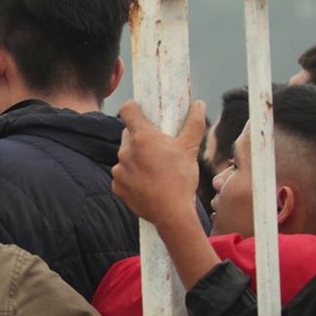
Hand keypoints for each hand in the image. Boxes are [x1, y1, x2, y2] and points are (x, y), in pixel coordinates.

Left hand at [112, 101, 207, 229]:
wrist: (171, 213)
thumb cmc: (181, 178)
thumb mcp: (190, 148)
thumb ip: (194, 123)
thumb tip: (198, 103)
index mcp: (142, 137)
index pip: (127, 110)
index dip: (134, 108)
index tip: (141, 111)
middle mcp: (125, 151)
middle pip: (128, 134)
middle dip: (140, 137)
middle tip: (157, 147)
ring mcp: (119, 169)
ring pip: (125, 156)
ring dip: (136, 158)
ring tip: (155, 169)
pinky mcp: (116, 186)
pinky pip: (122, 175)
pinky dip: (131, 177)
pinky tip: (147, 183)